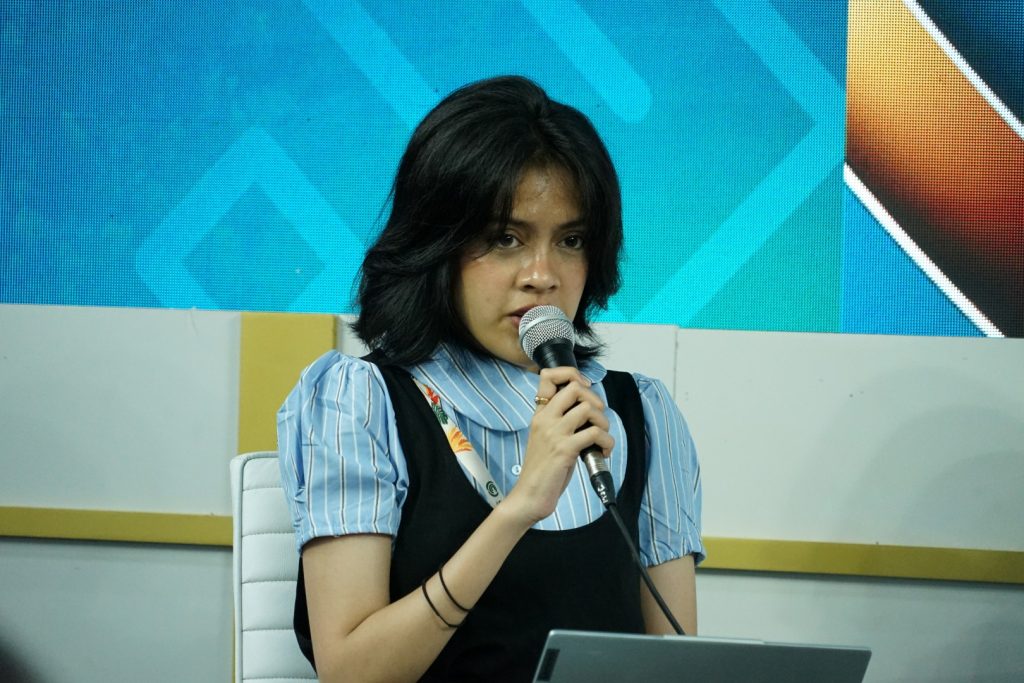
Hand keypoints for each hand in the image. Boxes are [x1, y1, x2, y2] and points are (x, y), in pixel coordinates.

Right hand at [503, 367, 613, 525]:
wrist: (529, 496)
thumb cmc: (543, 470)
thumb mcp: (548, 438)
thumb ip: (561, 422)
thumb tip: (588, 411)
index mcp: (540, 415)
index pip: (548, 376)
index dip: (571, 375)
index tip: (584, 389)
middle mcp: (545, 419)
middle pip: (574, 387)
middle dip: (595, 400)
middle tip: (597, 419)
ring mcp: (554, 434)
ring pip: (588, 409)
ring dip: (603, 422)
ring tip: (601, 438)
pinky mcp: (564, 450)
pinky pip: (595, 433)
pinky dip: (606, 442)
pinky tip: (603, 452)